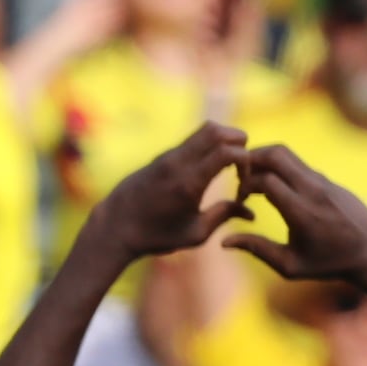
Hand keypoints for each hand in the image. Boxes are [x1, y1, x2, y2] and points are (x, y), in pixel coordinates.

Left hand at [82, 123, 251, 262]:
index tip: (245, 179)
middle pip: (217, 130)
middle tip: (244, 164)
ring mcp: (170, 155)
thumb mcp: (195, 234)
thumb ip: (223, 216)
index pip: (226, 151)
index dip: (245, 160)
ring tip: (231, 162)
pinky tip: (213, 166)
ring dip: (225, 139)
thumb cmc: (156, 236)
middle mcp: (179, 162)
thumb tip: (251, 212)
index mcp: (189, 182)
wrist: (115, 226)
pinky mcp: (164, 155)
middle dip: (239, 141)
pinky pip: (194, 139)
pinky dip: (211, 144)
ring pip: (205, 129)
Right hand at [219, 141, 366, 289]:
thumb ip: (257, 250)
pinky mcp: (327, 179)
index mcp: (301, 212)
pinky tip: (275, 186)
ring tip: (254, 179)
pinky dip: (280, 167)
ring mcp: (322, 181)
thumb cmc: (329, 264)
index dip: (245, 184)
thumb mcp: (290, 266)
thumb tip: (224, 241)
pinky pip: (299, 163)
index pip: (265, 180)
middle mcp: (312, 190)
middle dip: (251, 159)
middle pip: (275, 153)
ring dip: (265, 159)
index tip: (240, 199)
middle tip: (241, 176)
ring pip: (287, 152)